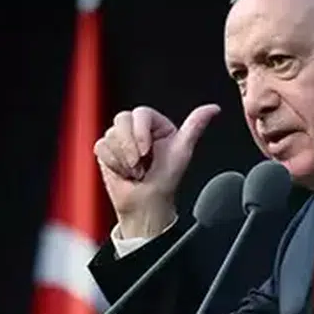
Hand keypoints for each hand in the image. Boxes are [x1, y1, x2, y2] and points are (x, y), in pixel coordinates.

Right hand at [94, 105, 219, 237]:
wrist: (147, 205)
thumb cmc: (165, 181)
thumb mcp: (182, 151)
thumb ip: (195, 126)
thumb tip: (213, 109)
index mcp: (155, 126)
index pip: (141, 113)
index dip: (140, 131)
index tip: (146, 151)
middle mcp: (137, 129)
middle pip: (122, 120)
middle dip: (129, 146)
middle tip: (140, 164)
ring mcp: (120, 139)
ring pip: (110, 134)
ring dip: (123, 159)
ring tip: (136, 171)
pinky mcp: (106, 150)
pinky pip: (101, 147)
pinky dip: (113, 163)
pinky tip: (124, 172)